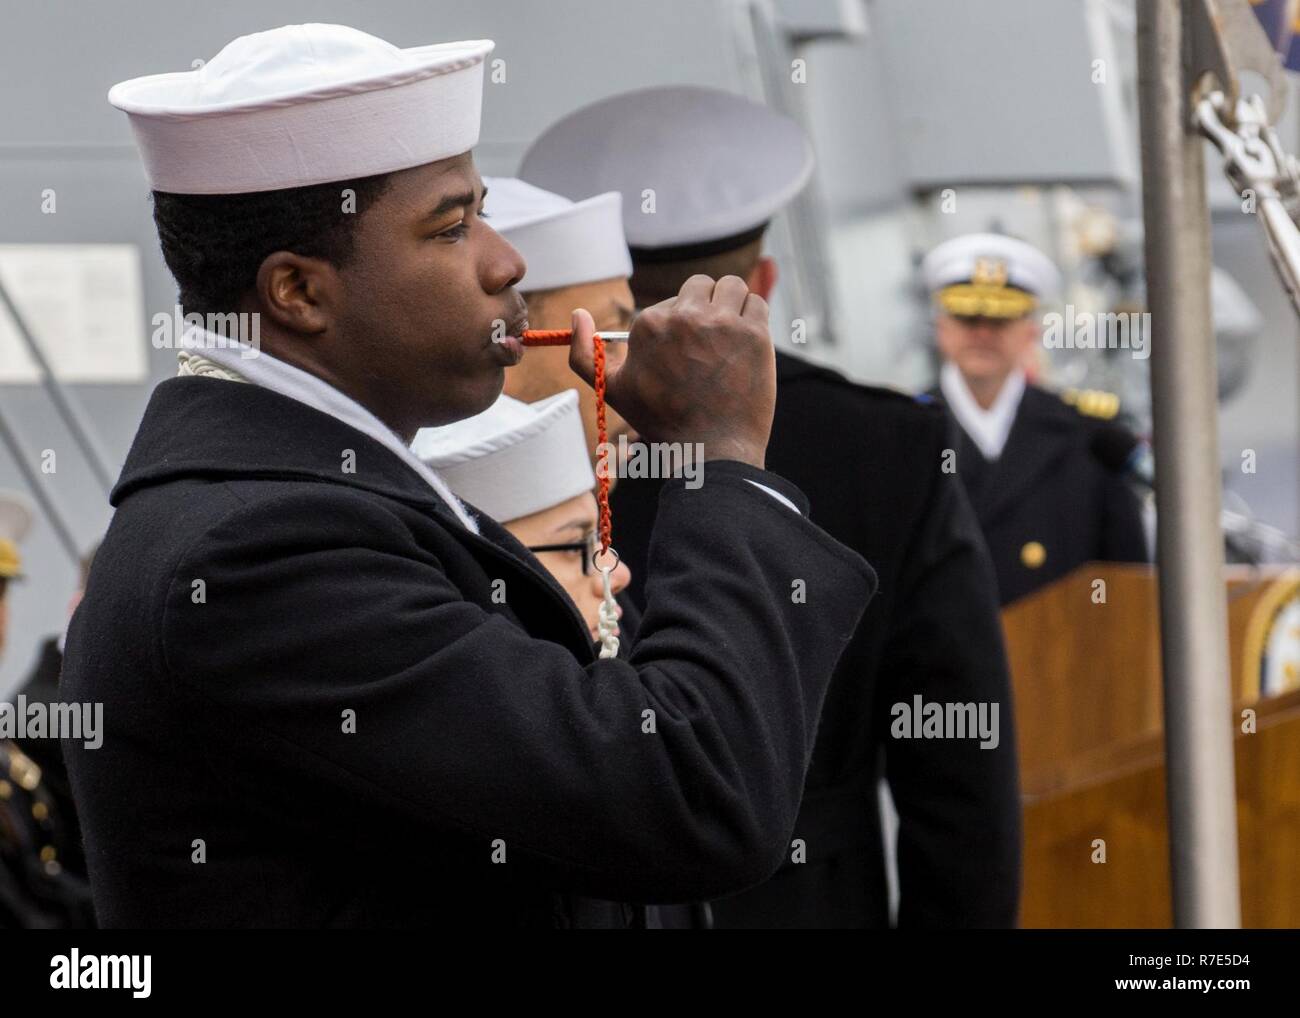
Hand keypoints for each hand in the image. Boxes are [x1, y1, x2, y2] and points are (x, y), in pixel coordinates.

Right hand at [567, 275, 774, 469]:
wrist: (710, 451)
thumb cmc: (661, 422)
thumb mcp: (611, 391)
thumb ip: (583, 354)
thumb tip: (578, 314)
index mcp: (650, 324)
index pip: (671, 302)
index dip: (680, 326)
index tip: (687, 354)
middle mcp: (685, 316)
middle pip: (701, 286)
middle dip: (705, 307)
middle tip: (710, 342)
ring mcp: (723, 323)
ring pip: (731, 286)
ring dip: (731, 304)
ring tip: (730, 335)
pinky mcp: (755, 334)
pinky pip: (757, 303)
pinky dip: (753, 317)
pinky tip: (746, 342)